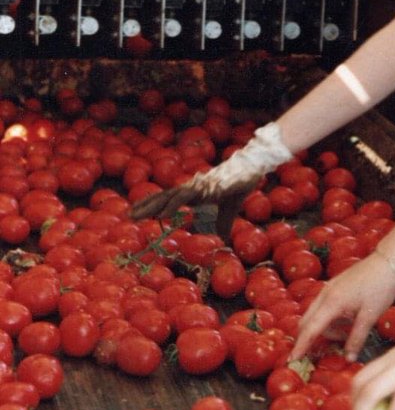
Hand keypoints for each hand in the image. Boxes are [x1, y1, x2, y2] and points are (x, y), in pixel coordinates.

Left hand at [129, 170, 257, 237]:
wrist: (251, 170)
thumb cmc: (239, 185)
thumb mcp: (229, 210)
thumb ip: (223, 223)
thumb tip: (222, 239)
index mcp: (194, 192)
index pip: (168, 198)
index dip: (151, 204)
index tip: (135, 212)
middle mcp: (192, 187)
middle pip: (164, 197)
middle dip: (146, 206)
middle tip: (128, 216)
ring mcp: (198, 185)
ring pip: (171, 196)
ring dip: (155, 206)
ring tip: (140, 216)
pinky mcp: (206, 186)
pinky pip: (186, 196)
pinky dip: (173, 205)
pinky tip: (162, 214)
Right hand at [290, 251, 394, 362]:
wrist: (387, 261)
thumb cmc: (381, 287)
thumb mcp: (370, 316)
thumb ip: (357, 338)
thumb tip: (348, 358)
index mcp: (332, 303)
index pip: (310, 329)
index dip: (301, 346)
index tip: (292, 360)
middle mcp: (325, 295)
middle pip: (307, 322)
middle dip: (309, 339)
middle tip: (319, 353)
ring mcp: (328, 289)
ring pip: (316, 315)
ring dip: (325, 329)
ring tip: (347, 334)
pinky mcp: (334, 287)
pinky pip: (323, 307)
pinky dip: (330, 320)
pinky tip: (347, 322)